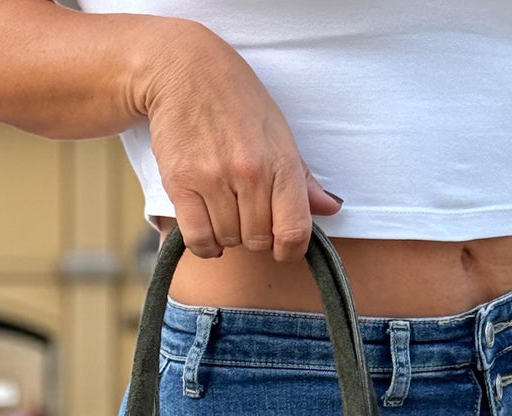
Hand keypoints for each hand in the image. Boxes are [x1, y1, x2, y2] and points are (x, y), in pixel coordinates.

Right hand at [139, 19, 341, 260]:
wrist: (186, 71)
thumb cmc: (238, 102)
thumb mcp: (279, 133)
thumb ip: (303, 179)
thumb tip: (331, 208)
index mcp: (281, 162)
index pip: (294, 231)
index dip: (290, 250)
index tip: (282, 247)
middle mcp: (250, 173)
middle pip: (259, 241)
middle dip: (255, 236)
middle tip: (247, 213)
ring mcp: (214, 179)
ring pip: (229, 240)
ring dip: (228, 234)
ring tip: (224, 208)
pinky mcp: (181, 184)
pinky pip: (198, 239)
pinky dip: (205, 243)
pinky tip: (208, 227)